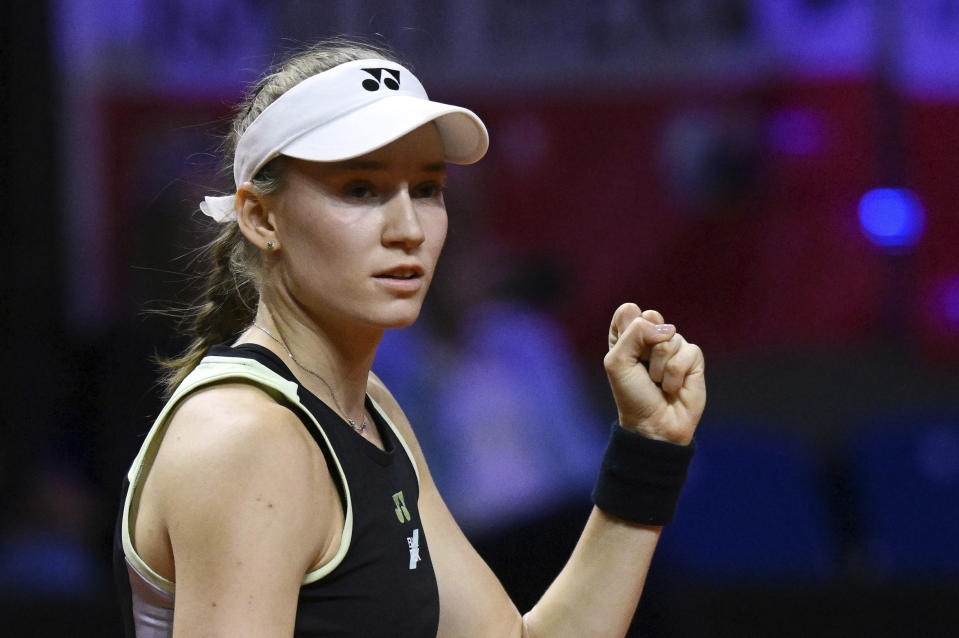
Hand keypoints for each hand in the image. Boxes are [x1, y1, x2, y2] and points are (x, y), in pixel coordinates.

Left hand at [604, 303, 705, 444]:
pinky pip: (687, 352)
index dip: (628, 331)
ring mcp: (674, 346)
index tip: (627, 354)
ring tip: (658, 383)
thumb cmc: (632, 395)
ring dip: (659, 367)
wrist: (654, 424)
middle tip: (643, 367)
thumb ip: (635, 333)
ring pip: (669, 338)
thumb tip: (668, 329)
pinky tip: (673, 387)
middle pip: (651, 317)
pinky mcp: (693, 358)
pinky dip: (675, 375)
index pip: (628, 311)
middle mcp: (650, 338)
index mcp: (627, 336)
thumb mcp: (618, 362)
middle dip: (644, 346)